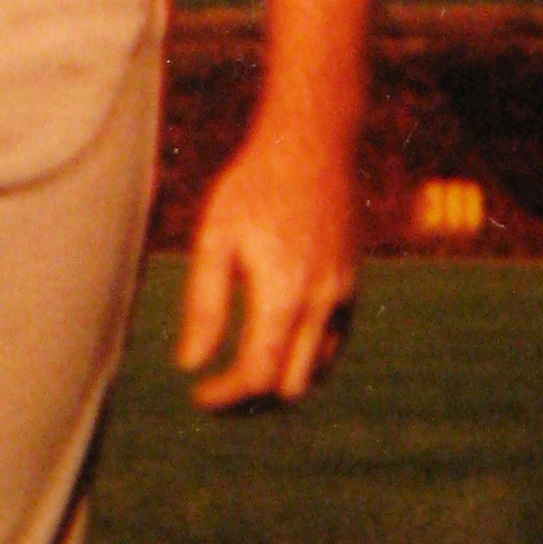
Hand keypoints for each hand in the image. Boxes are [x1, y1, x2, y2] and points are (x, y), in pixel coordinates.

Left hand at [174, 114, 360, 409]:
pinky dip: (305, 359)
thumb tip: (191, 364)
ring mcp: (343, 295)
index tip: (198, 396)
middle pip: (290, 387)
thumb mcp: (215, 239)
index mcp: (283, 296)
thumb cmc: (254, 185)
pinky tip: (274, 344)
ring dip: (280, 382)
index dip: (225, 398)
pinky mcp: (352, 284)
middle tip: (217, 392)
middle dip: (251, 400)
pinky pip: (334, 344)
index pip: (256, 376)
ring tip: (241, 374)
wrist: (313, 143)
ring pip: (317, 372)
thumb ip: (204, 305)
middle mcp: (321, 303)